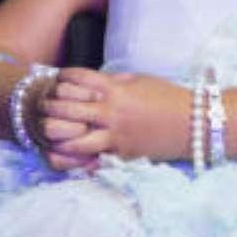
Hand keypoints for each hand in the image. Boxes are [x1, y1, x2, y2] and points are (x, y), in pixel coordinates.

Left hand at [39, 68, 191, 171]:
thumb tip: (91, 81)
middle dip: (50, 105)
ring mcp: (115, 135)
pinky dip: (72, 157)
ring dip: (55, 133)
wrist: (193, 124)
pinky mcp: (120, 155)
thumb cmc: (167, 98)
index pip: (77, 79)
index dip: (62, 78)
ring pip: (72, 137)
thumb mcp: (139, 80)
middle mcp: (111, 111)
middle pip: (67, 106)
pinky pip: (89, 158)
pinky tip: (59, 154)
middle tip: (43, 105)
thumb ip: (113, 81)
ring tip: (47, 130)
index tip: (58, 80)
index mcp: (116, 89)